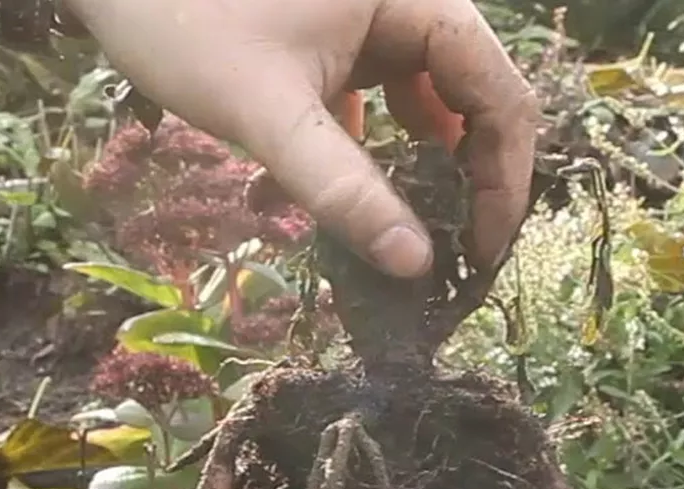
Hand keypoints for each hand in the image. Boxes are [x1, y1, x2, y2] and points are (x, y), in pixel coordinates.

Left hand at [63, 0, 539, 278]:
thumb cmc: (180, 17)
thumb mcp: (268, 114)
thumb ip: (344, 190)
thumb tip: (416, 267)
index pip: (499, 94)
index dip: (503, 180)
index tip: (481, 256)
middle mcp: (408, 1)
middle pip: (473, 100)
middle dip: (465, 184)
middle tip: (450, 262)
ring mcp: (373, 18)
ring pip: (427, 105)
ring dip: (416, 176)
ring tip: (401, 243)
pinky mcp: (337, 37)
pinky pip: (378, 101)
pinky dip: (366, 154)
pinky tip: (330, 205)